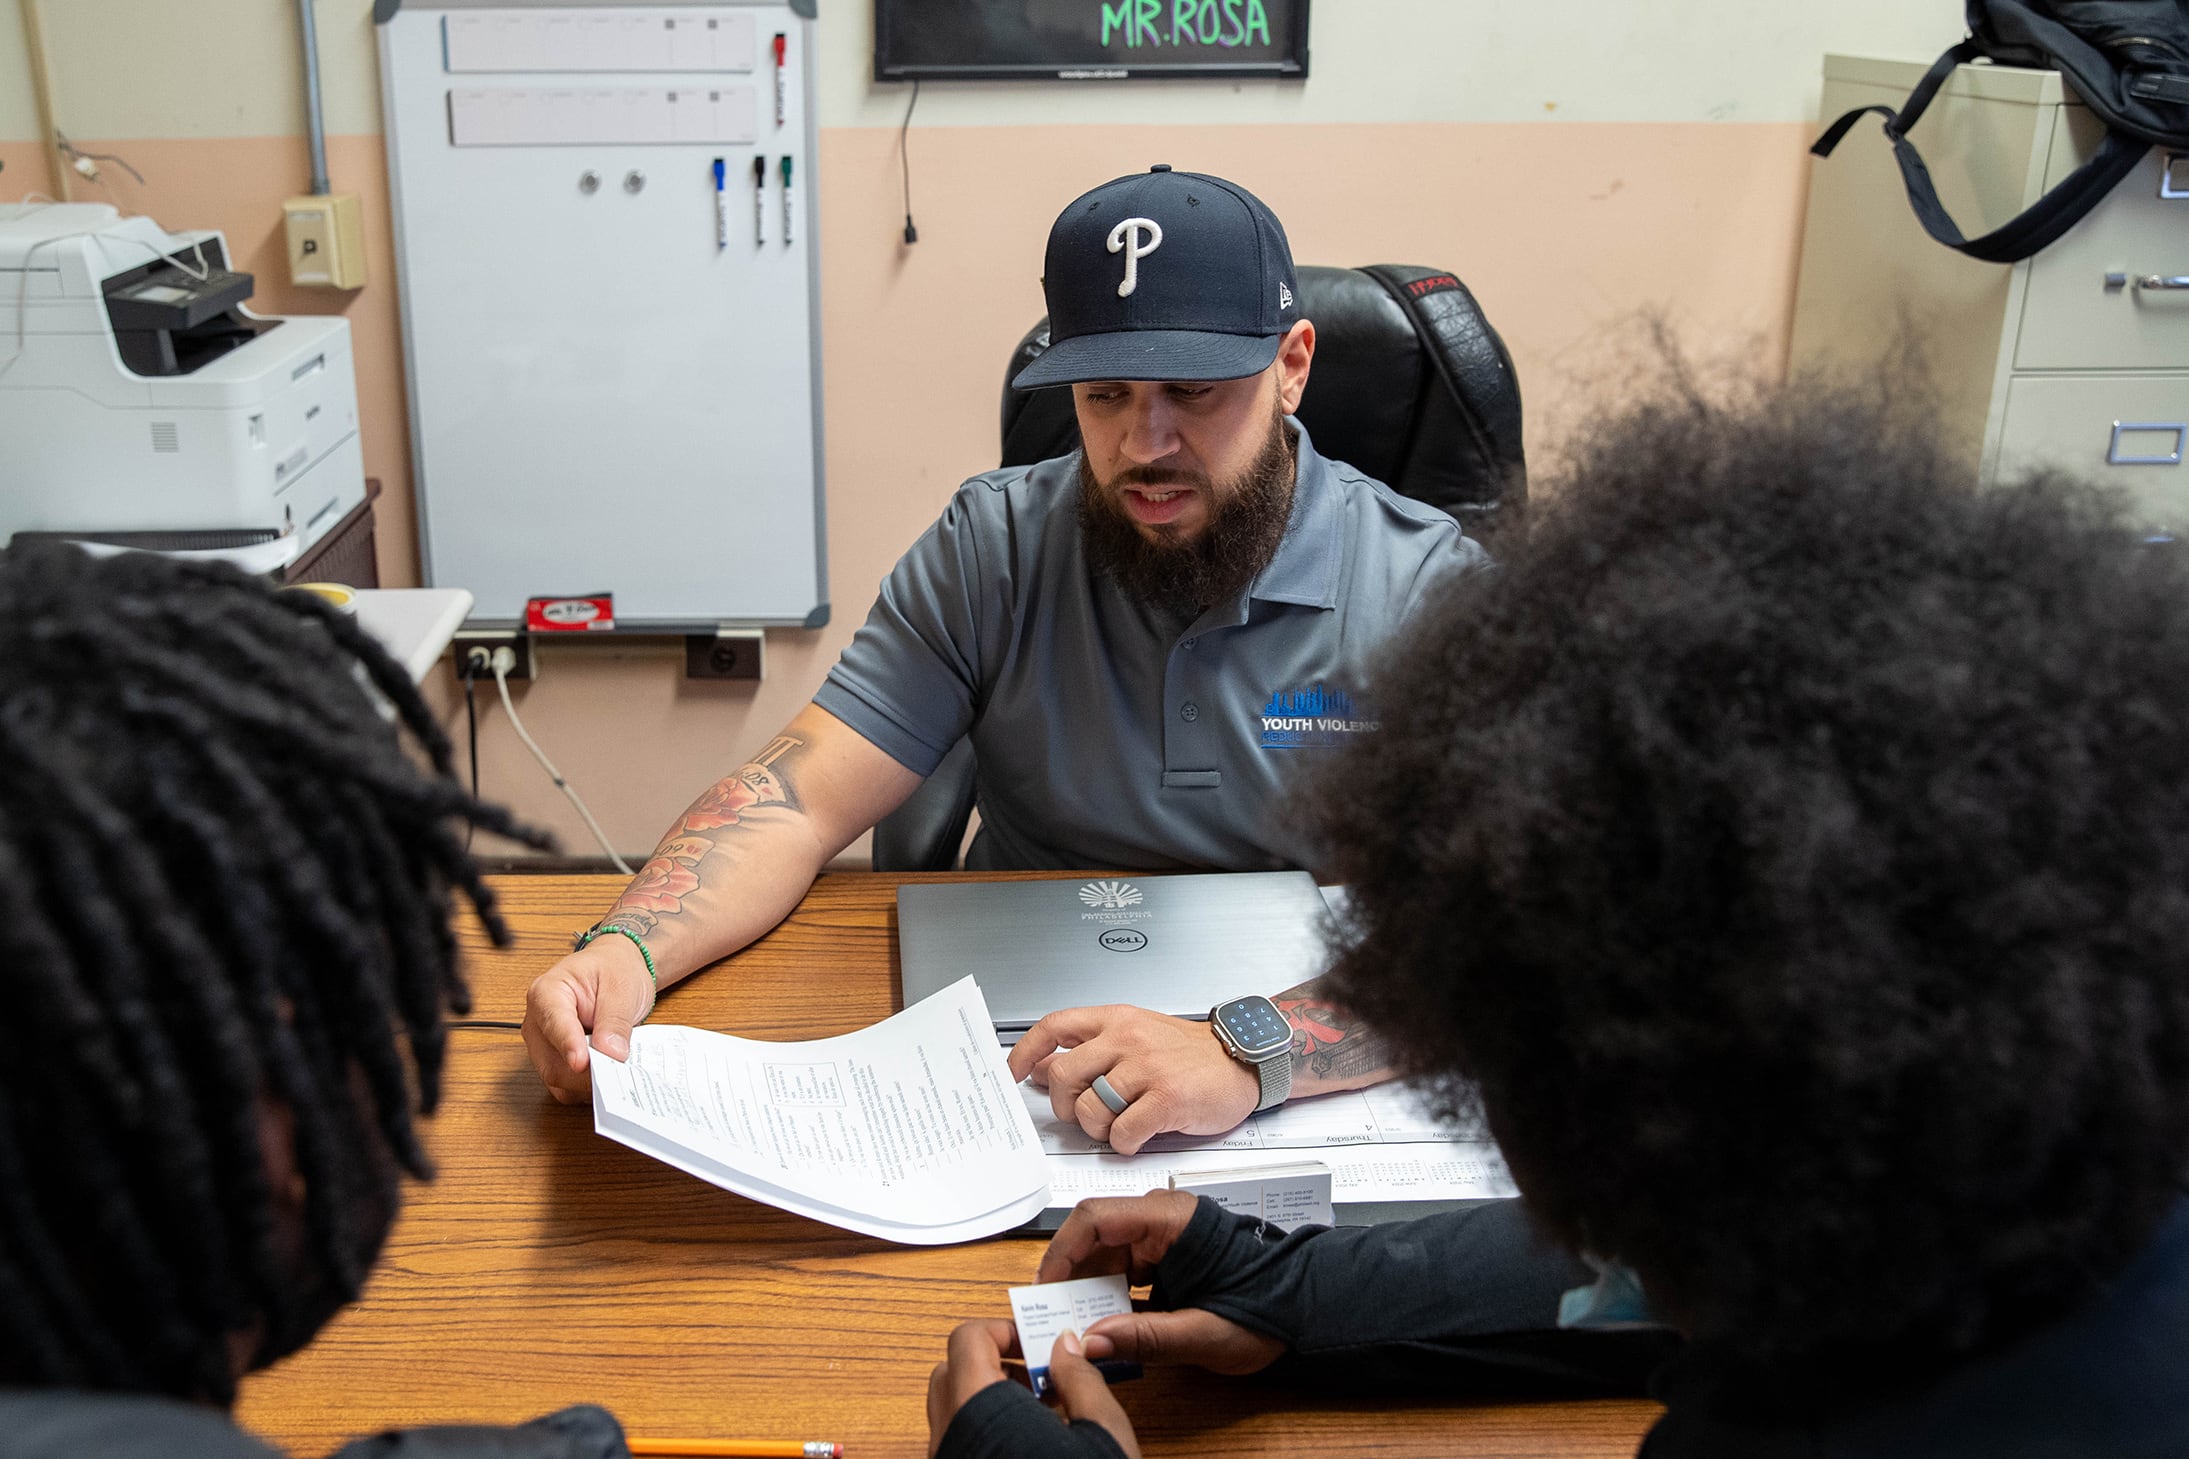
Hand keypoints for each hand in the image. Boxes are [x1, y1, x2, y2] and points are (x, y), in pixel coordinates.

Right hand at [520, 936, 655, 1103]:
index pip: (553, 1024)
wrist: (614, 970)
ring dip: (589, 1084)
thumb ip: (615, 1019)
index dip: (568, 1046)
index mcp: (546, 992)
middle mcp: (537, 1023)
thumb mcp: (622, 986)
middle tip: (618, 1074)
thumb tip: (611, 1053)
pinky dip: (589, 1088)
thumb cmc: (613, 970)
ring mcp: (543, 1046)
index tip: (582, 1063)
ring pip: (558, 1080)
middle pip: (551, 1063)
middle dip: (586, 1074)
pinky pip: (567, 1087)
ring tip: (618, 1073)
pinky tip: (610, 1076)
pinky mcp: (554, 1062)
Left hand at [926, 1321, 1140, 1458]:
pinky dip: (984, 1434)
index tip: (1035, 1344)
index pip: (966, 1340)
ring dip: (988, 1403)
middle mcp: (949, 1438)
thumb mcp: (1101, 1432)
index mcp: (978, 1410)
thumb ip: (1080, 1378)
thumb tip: (1065, 1346)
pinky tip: (1028, 1451)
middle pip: (950, 1375)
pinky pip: (958, 1447)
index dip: (1001, 1331)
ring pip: (951, 1416)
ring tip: (1042, 1420)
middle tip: (1040, 1380)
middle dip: (993, 1366)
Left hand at [1007, 1005, 1259, 1153]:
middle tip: (1084, 1113)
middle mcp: (1127, 1039)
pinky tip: (1138, 1135)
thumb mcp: (1136, 1036)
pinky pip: (1122, 1132)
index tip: (1012, 1075)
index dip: (1025, 1053)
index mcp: (1115, 1020)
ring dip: (1097, 1128)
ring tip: (1118, 1125)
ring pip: (1090, 1108)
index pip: (1054, 1027)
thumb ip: (1091, 1049)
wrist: (1242, 1060)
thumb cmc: (1190, 1053)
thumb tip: (1042, 1068)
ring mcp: (1147, 1068)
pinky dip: (1124, 1143)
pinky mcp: (1167, 1099)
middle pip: (1063, 1075)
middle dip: (1065, 1105)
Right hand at [1039, 1193, 1284, 1377]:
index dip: (1061, 1252)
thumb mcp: (1206, 1332)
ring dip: (1088, 1291)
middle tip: (1054, 1318)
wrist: (1308, 1305)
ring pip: (1107, 1258)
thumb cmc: (1269, 1306)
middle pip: (1096, 1239)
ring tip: (1077, 1328)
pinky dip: (1110, 1300)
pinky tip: (1106, 1329)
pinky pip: (1125, 1274)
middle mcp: (1162, 1222)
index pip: (1096, 1218)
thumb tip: (1092, 1342)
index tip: (1046, 1289)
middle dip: (1070, 1277)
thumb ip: (1148, 1338)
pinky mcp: (1168, 1262)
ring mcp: (1165, 1241)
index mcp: (1171, 1220)